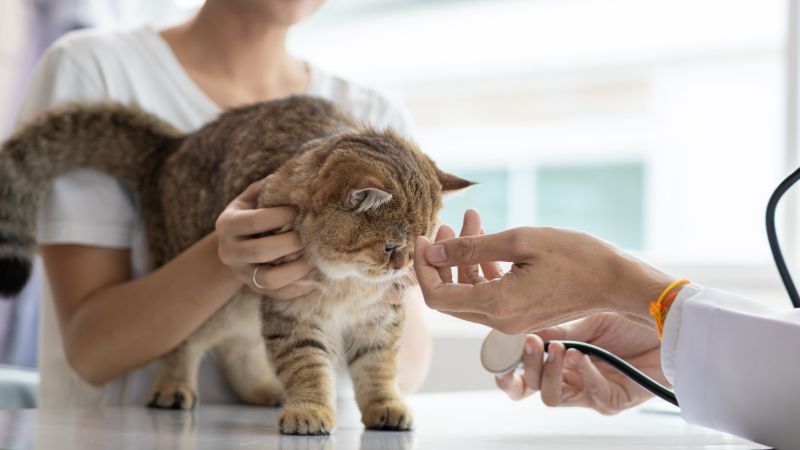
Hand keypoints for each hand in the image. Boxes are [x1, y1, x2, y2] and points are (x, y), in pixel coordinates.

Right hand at [215, 178, 314, 299]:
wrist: (234, 244)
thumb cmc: (252, 213)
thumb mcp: (252, 197)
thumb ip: (270, 188)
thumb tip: (300, 175)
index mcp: (228, 224)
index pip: (252, 221)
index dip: (277, 216)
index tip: (298, 209)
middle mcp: (229, 251)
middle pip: (259, 252)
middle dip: (288, 243)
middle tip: (310, 236)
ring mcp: (241, 273)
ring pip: (267, 279)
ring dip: (294, 270)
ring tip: (314, 259)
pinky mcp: (254, 289)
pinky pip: (276, 295)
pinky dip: (297, 289)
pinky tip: (314, 279)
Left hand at [414, 210, 674, 333]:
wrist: (616, 280)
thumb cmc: (575, 256)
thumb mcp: (520, 241)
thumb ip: (470, 248)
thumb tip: (431, 253)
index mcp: (496, 304)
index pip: (437, 296)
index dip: (423, 268)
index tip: (424, 238)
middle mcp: (499, 320)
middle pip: (449, 296)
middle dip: (441, 259)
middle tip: (446, 226)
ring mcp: (510, 320)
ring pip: (468, 292)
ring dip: (463, 258)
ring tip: (472, 219)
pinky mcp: (520, 314)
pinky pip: (488, 292)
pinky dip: (482, 266)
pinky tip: (488, 237)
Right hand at [496, 313, 665, 414]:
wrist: (671, 326)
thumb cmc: (631, 320)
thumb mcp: (585, 319)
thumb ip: (555, 330)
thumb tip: (519, 329)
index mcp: (558, 361)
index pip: (523, 374)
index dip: (506, 371)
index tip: (498, 356)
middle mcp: (570, 381)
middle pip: (531, 389)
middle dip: (524, 368)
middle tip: (529, 344)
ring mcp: (590, 394)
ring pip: (552, 398)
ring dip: (550, 371)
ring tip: (558, 348)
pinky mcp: (613, 402)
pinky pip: (591, 395)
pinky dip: (584, 374)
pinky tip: (581, 355)